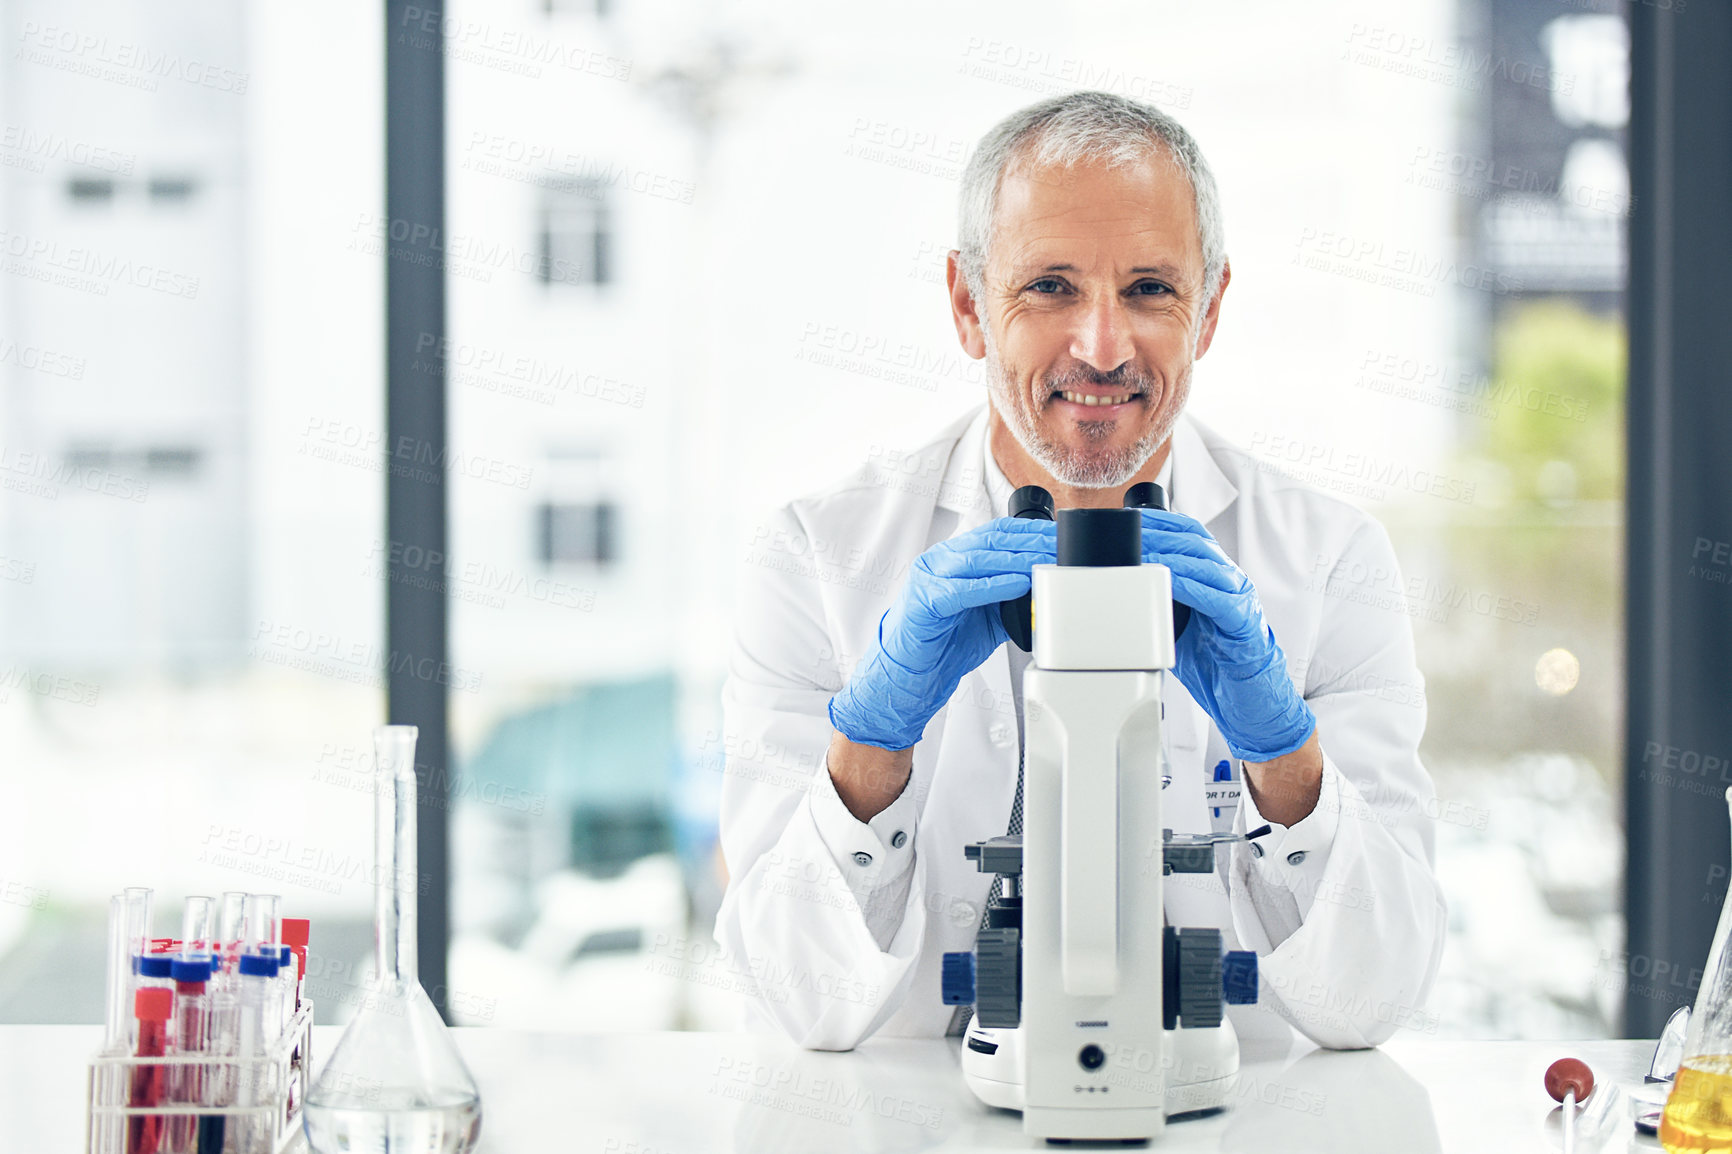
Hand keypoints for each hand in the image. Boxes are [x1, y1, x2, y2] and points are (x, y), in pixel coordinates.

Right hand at [829, 518, 1058, 750]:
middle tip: (1058, 548)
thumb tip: (1046, 588)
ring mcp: (929, 578)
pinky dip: (993, 586)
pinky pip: (963, 589)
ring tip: (1044, 563)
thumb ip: (1010, 597)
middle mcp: (940, 561)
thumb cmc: (943, 642)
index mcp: (953, 558)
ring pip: (978, 560)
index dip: (1029, 531)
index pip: (996, 532)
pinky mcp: (925, 601)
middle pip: (990, 540)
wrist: (910, 674)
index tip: (1057, 535)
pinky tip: (1018, 585)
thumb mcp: (987, 615)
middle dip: (1029, 543)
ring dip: (1016, 561)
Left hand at [1135, 508, 1315, 762]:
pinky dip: (1191, 588)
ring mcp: (1239, 598)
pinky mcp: (1243, 622)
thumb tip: (1117, 589)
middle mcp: (1229, 579)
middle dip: (1158, 534)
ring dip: (1170, 557)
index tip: (1128, 517)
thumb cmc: (1211, 659)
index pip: (1189, 533)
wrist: (1248, 697)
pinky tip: (1168, 583)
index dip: (1160, 521)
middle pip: (1194, 541)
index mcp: (1214, 574)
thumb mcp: (1177, 621)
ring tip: (1139, 555)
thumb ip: (1157, 600)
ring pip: (1205, 564)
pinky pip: (1217, 598)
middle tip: (1126, 533)